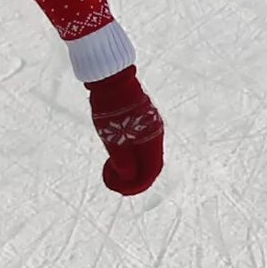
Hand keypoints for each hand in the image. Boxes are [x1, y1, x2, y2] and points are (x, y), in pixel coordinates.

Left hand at [87, 67, 164, 193]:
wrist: (111, 78)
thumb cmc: (110, 107)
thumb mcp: (111, 137)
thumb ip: (121, 159)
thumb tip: (127, 176)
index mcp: (151, 140)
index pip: (151, 171)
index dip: (137, 185)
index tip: (120, 189)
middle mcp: (155, 134)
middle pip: (150, 165)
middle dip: (134, 178)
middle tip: (114, 181)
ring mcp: (151, 126)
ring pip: (146, 155)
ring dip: (132, 167)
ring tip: (113, 169)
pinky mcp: (144, 120)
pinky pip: (142, 144)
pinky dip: (132, 155)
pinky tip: (117, 154)